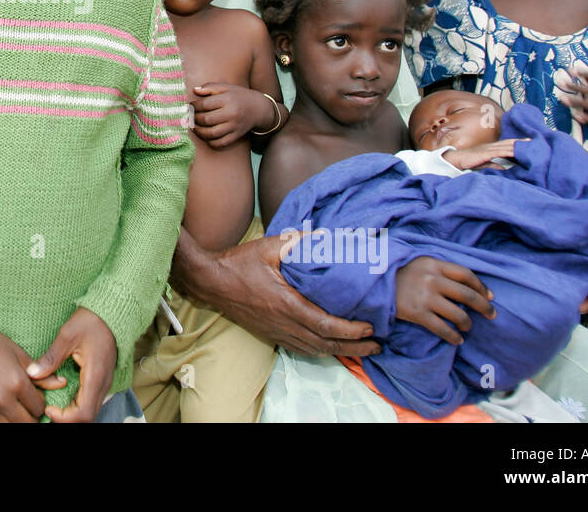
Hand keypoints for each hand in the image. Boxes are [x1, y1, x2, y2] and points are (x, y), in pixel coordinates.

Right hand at [0, 311, 64, 422]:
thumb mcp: (19, 354)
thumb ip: (42, 374)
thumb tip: (61, 383)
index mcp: (16, 383)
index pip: (39, 408)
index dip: (41, 403)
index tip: (36, 396)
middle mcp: (2, 400)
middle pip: (28, 424)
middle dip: (32, 416)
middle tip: (28, 406)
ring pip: (11, 428)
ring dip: (17, 421)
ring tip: (15, 409)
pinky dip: (0, 423)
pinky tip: (1, 412)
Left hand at [26, 307, 116, 421]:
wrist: (111, 313)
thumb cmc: (90, 321)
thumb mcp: (67, 335)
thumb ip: (50, 357)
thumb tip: (32, 374)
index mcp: (95, 375)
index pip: (83, 413)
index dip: (64, 418)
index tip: (48, 408)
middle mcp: (103, 384)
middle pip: (88, 417)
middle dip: (66, 419)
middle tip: (47, 409)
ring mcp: (104, 384)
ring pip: (90, 412)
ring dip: (72, 414)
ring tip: (53, 405)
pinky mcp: (102, 381)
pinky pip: (91, 402)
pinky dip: (77, 406)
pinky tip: (63, 398)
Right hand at [176, 229, 379, 356]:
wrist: (210, 281)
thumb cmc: (239, 263)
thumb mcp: (268, 247)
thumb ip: (297, 242)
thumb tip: (324, 236)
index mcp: (287, 304)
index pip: (327, 325)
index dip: (351, 330)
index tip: (370, 327)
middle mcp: (284, 323)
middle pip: (326, 344)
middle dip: (355, 347)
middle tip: (378, 345)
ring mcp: (276, 331)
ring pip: (315, 350)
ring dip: (341, 352)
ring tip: (362, 350)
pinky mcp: (270, 334)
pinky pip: (301, 349)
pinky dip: (321, 351)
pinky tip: (331, 347)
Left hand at [192, 84, 271, 147]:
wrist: (258, 109)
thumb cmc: (238, 96)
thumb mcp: (226, 87)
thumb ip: (210, 87)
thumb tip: (195, 91)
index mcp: (228, 100)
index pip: (205, 104)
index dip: (194, 106)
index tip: (190, 106)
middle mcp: (232, 114)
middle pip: (207, 120)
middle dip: (194, 119)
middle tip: (189, 117)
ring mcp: (234, 127)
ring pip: (212, 134)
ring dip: (199, 132)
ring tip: (194, 127)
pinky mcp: (236, 136)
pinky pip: (220, 143)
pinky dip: (209, 141)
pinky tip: (205, 135)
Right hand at [395, 256, 494, 343]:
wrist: (373, 283)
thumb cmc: (400, 273)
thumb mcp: (420, 263)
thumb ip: (442, 269)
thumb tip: (469, 285)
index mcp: (433, 264)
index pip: (466, 274)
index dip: (481, 287)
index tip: (490, 296)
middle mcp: (432, 280)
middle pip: (467, 295)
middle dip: (484, 307)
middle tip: (492, 315)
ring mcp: (425, 298)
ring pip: (458, 314)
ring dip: (468, 323)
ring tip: (468, 326)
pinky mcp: (417, 314)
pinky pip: (442, 329)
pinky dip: (453, 337)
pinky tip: (458, 340)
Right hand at [444, 138, 524, 170]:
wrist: (456, 159)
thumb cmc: (468, 161)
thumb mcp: (484, 164)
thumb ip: (494, 165)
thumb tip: (505, 168)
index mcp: (490, 148)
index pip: (506, 144)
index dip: (516, 142)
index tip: (527, 142)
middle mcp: (491, 146)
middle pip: (508, 143)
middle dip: (520, 141)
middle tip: (533, 140)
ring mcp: (489, 149)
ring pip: (506, 146)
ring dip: (517, 145)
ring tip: (528, 145)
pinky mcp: (486, 153)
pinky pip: (500, 151)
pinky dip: (508, 150)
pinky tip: (515, 151)